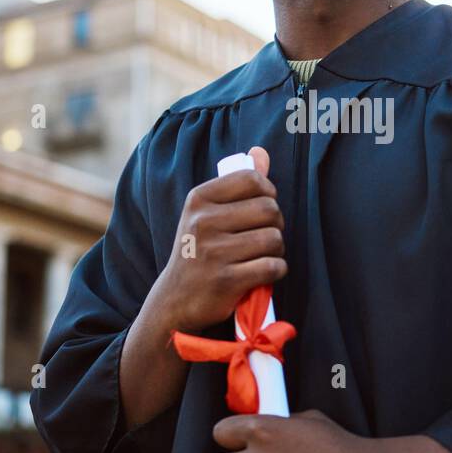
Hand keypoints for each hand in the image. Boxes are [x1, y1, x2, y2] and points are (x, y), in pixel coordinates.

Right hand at [151, 146, 286, 332]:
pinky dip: (275, 271)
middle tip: (263, 237)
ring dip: (276, 250)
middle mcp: (203, 222)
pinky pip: (273, 266)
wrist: (175, 300)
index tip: (262, 208)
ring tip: (260, 256)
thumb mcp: (207, 213)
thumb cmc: (199, 250)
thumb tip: (261, 152)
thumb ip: (238, 183)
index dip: (268, 193)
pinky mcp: (226, 280)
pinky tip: (262, 273)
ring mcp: (213, 252)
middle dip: (276, 224)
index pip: (252, 179)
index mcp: (198, 199)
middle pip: (269, 209)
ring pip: (274, 239)